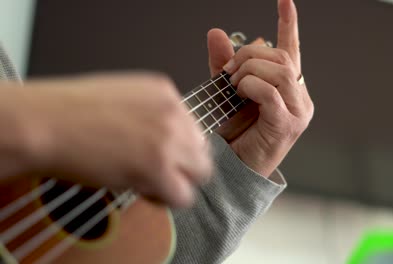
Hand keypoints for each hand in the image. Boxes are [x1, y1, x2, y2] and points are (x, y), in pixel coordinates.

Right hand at [1, 73, 211, 206]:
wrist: (46, 122)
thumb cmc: (69, 111)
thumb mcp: (123, 96)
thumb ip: (150, 114)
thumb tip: (160, 137)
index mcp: (166, 93)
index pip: (192, 128)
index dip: (177, 147)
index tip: (159, 154)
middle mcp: (174, 113)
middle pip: (201, 151)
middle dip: (182, 165)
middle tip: (157, 171)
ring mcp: (169, 140)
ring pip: (199, 173)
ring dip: (177, 182)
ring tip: (147, 181)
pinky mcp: (158, 168)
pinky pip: (183, 196)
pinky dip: (165, 199)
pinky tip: (142, 190)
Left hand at [207, 0, 313, 176]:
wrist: (232, 169)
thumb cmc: (233, 133)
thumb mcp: (227, 92)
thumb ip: (224, 63)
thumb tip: (217, 32)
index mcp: (288, 88)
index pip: (292, 49)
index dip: (289, 23)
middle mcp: (299, 97)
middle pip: (281, 56)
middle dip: (249, 55)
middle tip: (228, 71)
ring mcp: (298, 111)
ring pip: (280, 70)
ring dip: (249, 70)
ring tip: (234, 84)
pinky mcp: (288, 125)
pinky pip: (272, 92)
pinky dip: (251, 86)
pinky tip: (241, 93)